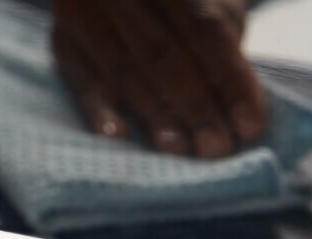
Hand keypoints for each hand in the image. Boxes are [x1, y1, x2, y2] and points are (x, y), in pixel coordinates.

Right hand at [50, 0, 265, 157]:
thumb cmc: (184, 9)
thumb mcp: (213, 6)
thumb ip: (223, 47)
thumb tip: (240, 111)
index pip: (204, 30)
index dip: (230, 80)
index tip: (249, 125)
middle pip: (162, 55)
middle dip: (195, 106)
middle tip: (216, 148)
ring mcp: (85, 13)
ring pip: (123, 72)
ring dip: (155, 117)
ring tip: (179, 151)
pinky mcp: (62, 42)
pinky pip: (81, 81)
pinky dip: (100, 111)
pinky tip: (119, 137)